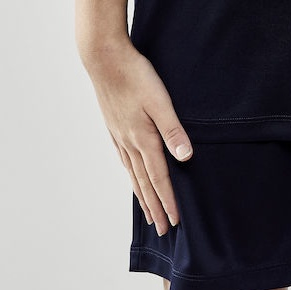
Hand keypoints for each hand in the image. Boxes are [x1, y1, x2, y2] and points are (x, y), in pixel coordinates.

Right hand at [80, 39, 194, 234]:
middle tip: (163, 230)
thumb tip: (185, 157)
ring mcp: (119, 135)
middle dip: (155, 207)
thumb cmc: (135, 75)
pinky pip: (124, 159)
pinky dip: (130, 175)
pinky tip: (132, 175)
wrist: (104, 58)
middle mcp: (129, 142)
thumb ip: (173, 129)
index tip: (175, 222)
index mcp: (143, 138)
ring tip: (149, 213)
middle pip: (144, 182)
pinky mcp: (114, 126)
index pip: (159, 177)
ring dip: (142, 195)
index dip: (168, 200)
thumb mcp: (160, 100)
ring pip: (132, 173)